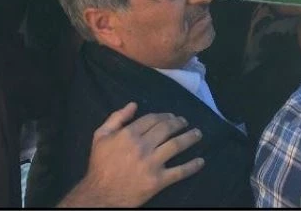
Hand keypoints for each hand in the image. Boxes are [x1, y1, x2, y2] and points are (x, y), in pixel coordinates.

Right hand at [60, 103, 203, 206]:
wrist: (101, 194)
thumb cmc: (100, 165)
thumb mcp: (100, 136)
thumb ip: (116, 118)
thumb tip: (133, 105)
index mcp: (129, 134)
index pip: (152, 119)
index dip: (164, 116)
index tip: (172, 117)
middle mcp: (142, 146)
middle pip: (166, 129)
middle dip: (179, 123)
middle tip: (185, 122)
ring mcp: (152, 164)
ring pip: (176, 146)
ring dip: (190, 138)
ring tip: (197, 134)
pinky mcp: (158, 181)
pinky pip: (179, 172)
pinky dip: (192, 166)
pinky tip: (200, 161)